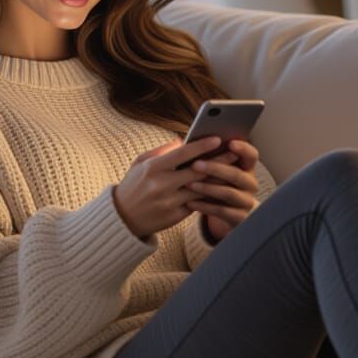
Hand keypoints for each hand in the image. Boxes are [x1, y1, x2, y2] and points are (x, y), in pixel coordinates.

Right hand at [112, 135, 226, 239]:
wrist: (122, 218)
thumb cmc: (133, 185)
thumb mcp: (140, 163)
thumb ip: (162, 151)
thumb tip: (183, 140)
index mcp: (152, 168)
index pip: (181, 154)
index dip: (201, 146)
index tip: (218, 138)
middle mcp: (161, 186)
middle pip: (197, 172)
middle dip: (219, 161)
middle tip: (235, 153)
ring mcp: (169, 203)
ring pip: (201, 189)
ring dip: (219, 179)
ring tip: (234, 169)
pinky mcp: (175, 217)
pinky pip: (197, 204)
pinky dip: (210, 195)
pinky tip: (223, 187)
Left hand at [185, 139, 259, 242]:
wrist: (228, 213)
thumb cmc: (218, 184)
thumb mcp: (218, 170)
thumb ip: (211, 157)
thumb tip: (187, 143)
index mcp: (247, 167)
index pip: (252, 155)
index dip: (243, 149)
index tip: (230, 143)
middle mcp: (250, 184)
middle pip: (236, 174)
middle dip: (215, 168)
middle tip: (195, 164)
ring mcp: (246, 201)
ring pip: (228, 193)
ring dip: (207, 188)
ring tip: (189, 184)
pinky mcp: (239, 218)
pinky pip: (222, 211)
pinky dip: (205, 207)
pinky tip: (190, 203)